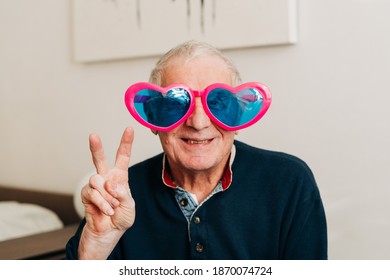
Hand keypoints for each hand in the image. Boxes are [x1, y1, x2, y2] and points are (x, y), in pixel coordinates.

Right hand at [78, 127, 134, 258]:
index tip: (129, 129)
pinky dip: (102, 203)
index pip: (123, 157)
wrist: (110, 231)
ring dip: (107, 196)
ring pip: (97, 180)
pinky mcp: (87, 194)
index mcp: (120, 176)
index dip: (126, 143)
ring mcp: (96, 185)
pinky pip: (93, 193)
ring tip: (112, 206)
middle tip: (93, 135)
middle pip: (100, 159)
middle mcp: (106, 177)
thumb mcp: (129, 204)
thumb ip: (122, 192)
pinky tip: (106, 210)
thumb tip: (110, 182)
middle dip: (96, 147)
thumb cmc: (122, 217)